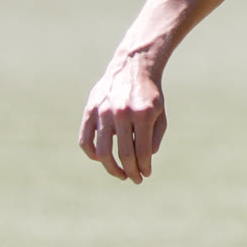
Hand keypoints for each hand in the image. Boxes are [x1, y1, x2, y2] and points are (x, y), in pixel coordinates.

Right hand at [79, 55, 166, 182]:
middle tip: (135, 179)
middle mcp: (122, 113)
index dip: (144, 167)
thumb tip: (144, 161)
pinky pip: (85, 139)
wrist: (133, 67)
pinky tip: (101, 159)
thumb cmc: (149, 95)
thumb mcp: (160, 114)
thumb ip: (154, 138)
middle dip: (131, 172)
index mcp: (143, 114)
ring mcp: (104, 111)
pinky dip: (92, 153)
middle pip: (124, 154)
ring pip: (102, 151)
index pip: (142, 151)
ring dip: (111, 168)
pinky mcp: (90, 109)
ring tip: (120, 174)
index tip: (145, 174)